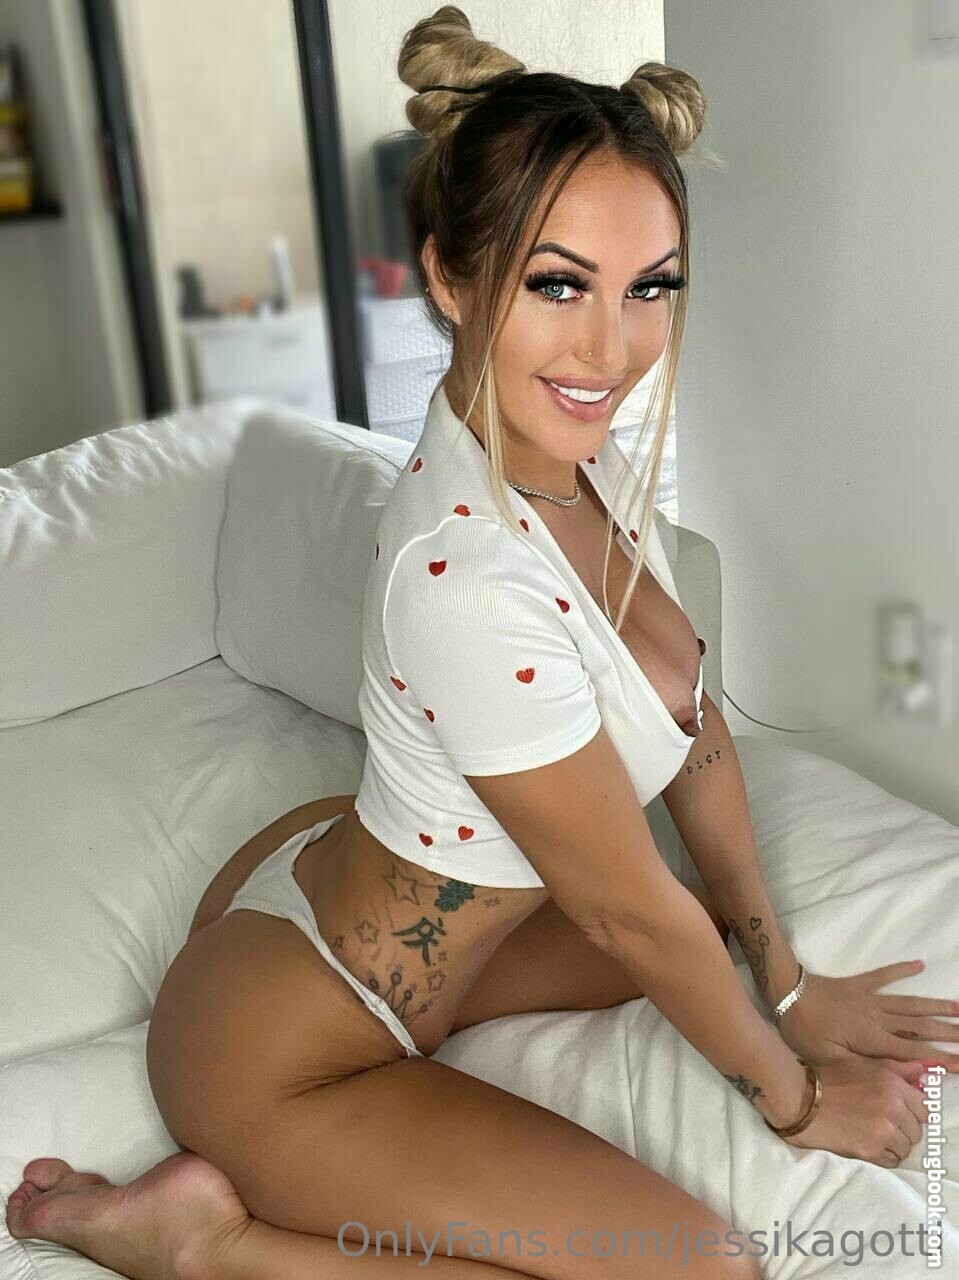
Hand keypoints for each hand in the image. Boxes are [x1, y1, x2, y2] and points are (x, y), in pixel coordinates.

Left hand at [773, 962, 958, 1071]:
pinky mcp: (858, 984)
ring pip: (910, 1003)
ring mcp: (870, 998)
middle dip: (948, 1033)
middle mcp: (878, 1018)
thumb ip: (866, 1067)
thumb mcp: (832, 1059)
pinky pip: (884, 976)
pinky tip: (920, 964)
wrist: (786, 994)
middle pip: (920, 1026)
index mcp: (873, 1040)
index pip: (914, 1052)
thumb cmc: (804, 1031)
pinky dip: (902, 970)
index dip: (941, 1058)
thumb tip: (899, 1073)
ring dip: (936, 1005)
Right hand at [779, 1056, 930, 1167]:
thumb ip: (895, 1069)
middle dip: (903, 1129)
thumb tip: (921, 1073)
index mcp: (893, 1084)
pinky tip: (869, 1146)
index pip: (923, 1107)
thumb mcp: (861, 1066)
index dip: (910, 1111)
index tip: (897, 1113)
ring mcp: (884, 1131)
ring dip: (893, 1145)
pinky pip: (892, 1161)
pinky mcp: (872, 1151)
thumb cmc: (828, 1080)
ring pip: (906, 1148)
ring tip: (874, 1136)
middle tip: (882, 1125)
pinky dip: (884, 1157)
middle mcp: (894, 1107)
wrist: (799, 1100)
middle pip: (916, 1130)